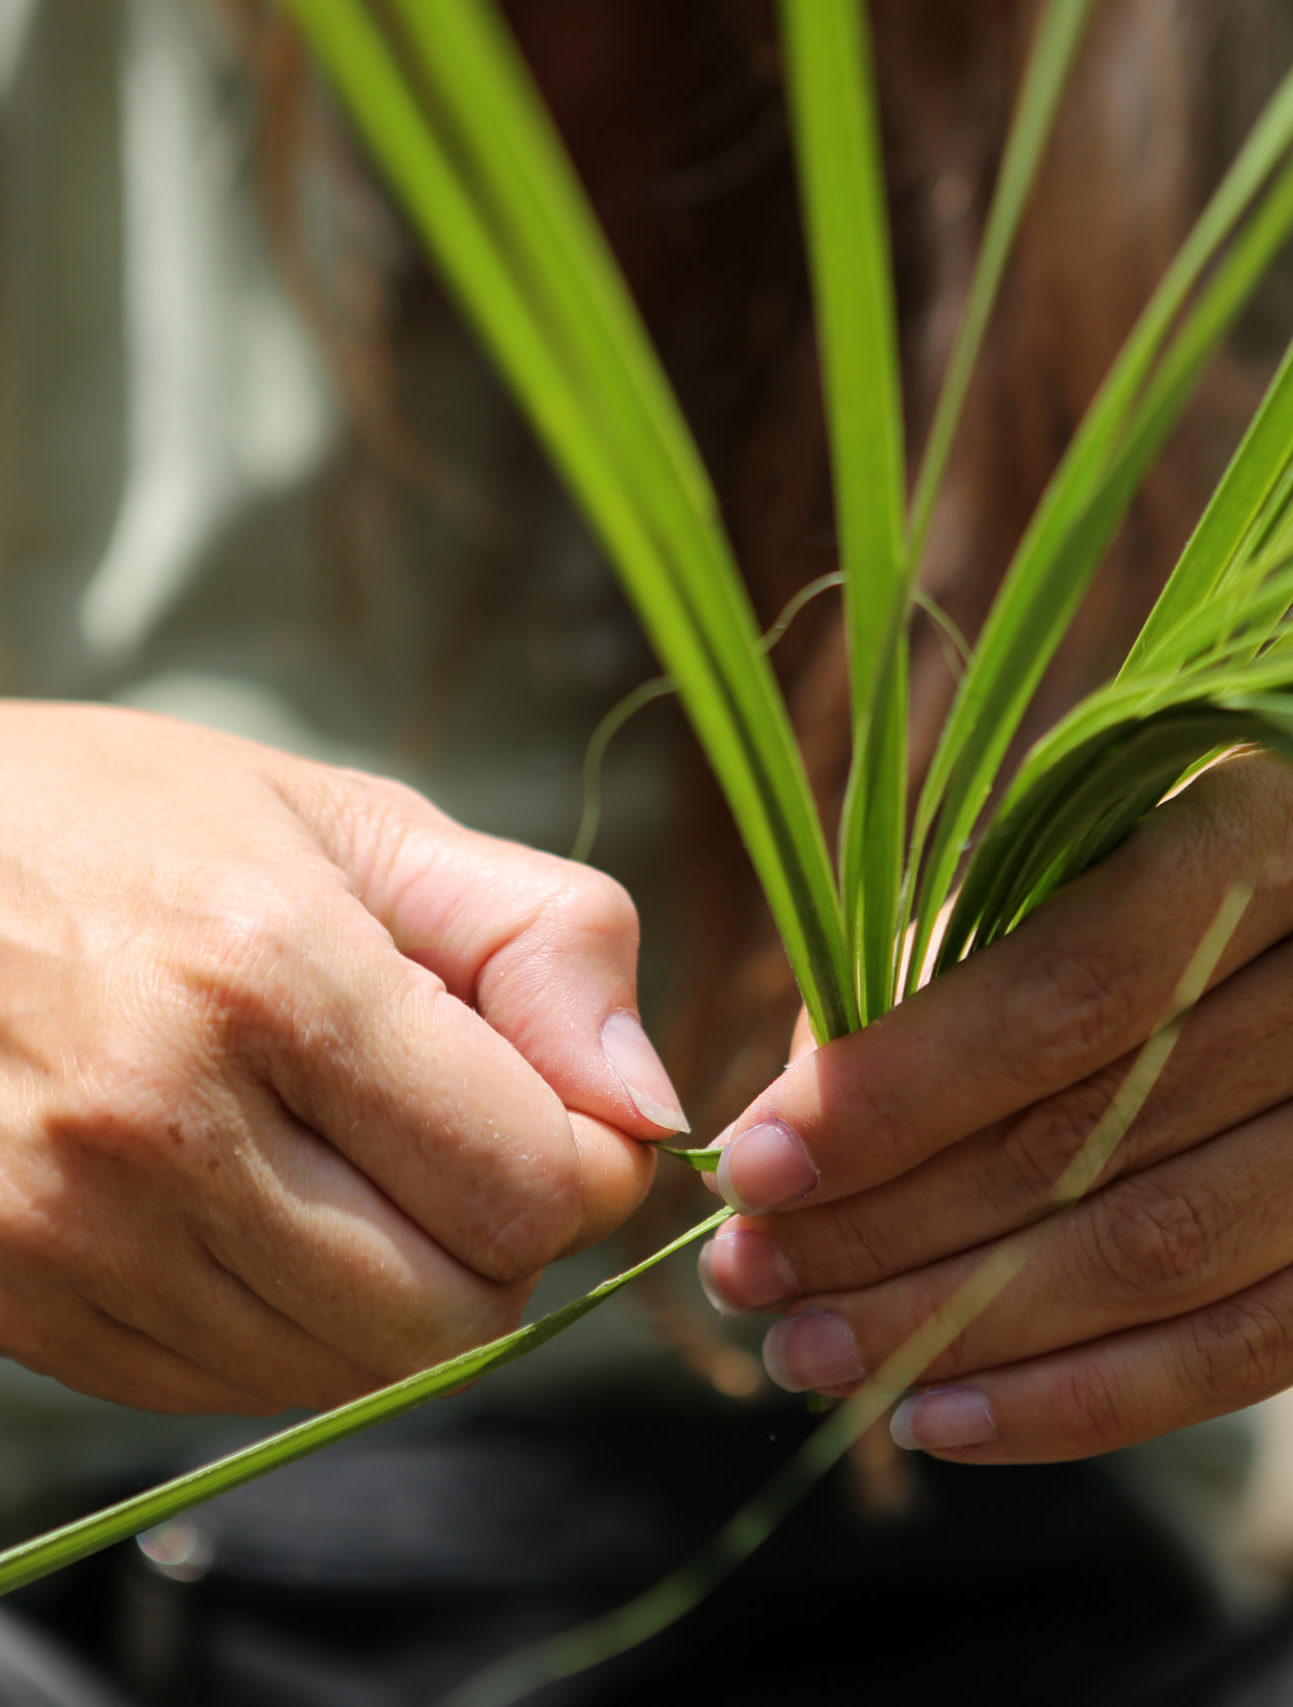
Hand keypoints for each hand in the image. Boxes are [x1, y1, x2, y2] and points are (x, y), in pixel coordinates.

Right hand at [0, 703, 669, 1414]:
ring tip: (350, 1161)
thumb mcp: (349, 821)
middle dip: (508, 1240)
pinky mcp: (24, 1302)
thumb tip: (651, 1103)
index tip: (562, 1113)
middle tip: (464, 1141)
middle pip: (457, 1314)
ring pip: (353, 1374)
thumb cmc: (128, 825)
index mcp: (270, 974)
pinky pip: (232, 1389)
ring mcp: (74, 1234)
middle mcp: (162, 1125)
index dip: (589, 1162)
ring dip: (405, 1290)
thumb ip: (537, 937)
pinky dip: (293, 1323)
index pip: (531, 1185)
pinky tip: (259, 1208)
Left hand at [700, 751, 1292, 1461]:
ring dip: (958, 1331)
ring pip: (1159, 1260)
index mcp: (1251, 839)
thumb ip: (936, 963)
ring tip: (809, 1352)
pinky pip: (1241, 1347)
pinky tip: (940, 1421)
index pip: (1063, 1000)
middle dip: (888, 1230)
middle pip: (1094, 1145)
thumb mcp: (1051, 852)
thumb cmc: (1146, 858)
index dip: (897, 1097)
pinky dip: (1082, 1402)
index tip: (752, 1166)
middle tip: (745, 1277)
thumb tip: (793, 1122)